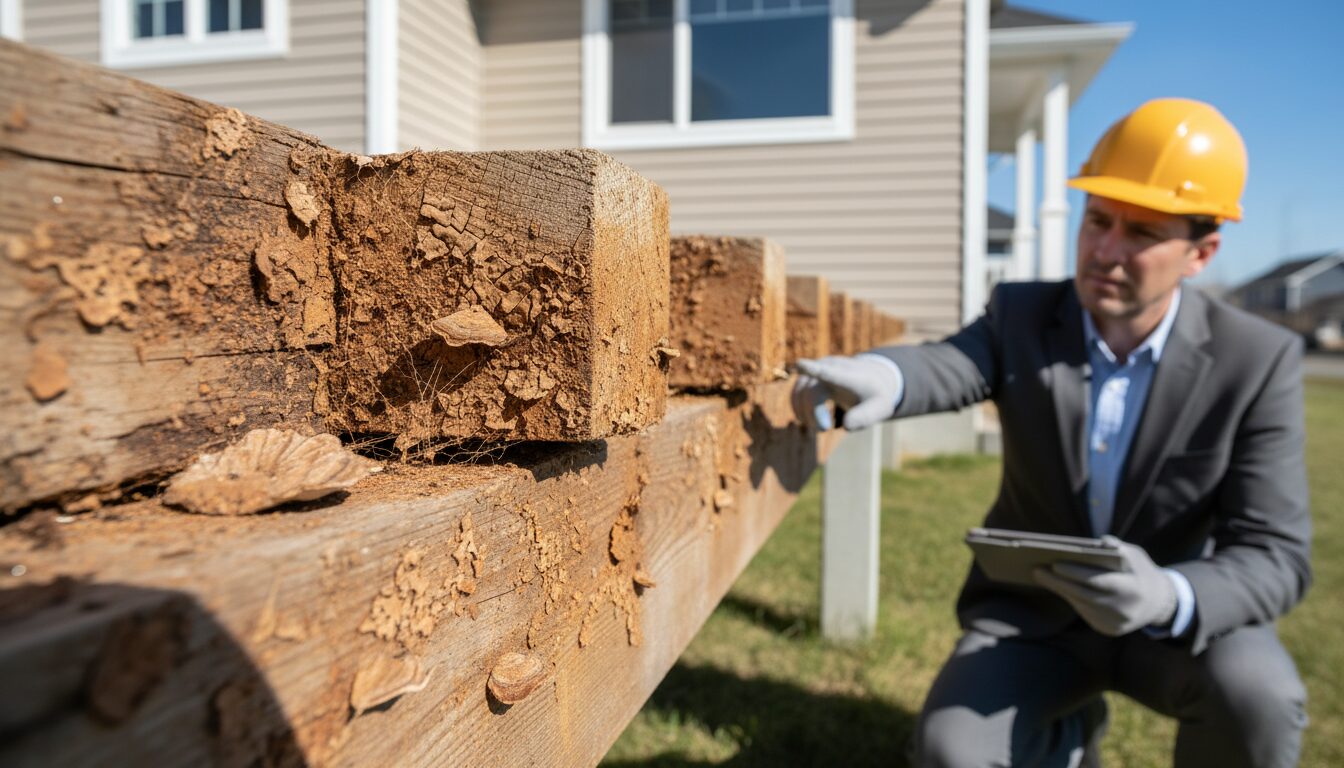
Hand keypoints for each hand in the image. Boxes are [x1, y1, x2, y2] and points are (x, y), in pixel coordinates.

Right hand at [792, 355, 902, 430]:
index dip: (813, 370)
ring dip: (804, 413)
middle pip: (811, 392)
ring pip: (800, 392)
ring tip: (819, 427)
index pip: (829, 373)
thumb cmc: (874, 396)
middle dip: (814, 414)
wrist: (871, 379)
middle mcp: (829, 367)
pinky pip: (796, 392)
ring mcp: (817, 369)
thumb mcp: (879, 408)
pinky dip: (799, 408)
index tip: (799, 364)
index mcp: (848, 375)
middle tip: (824, 429)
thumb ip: (865, 417)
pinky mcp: (810, 375)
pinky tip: (807, 419)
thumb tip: (846, 426)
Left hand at [1033, 536, 1176, 636]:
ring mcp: (1116, 624)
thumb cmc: (1141, 572)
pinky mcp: (1109, 630)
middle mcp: (1124, 611)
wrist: (1159, 604)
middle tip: (1037, 569)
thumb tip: (1099, 542)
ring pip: (1081, 605)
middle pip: (1084, 595)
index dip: (1075, 573)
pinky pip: (1085, 613)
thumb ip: (1118, 548)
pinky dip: (1071, 598)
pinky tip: (1057, 586)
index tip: (1054, 563)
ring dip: (1061, 590)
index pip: (1098, 581)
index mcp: (1132, 589)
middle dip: (1059, 582)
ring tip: (1041, 575)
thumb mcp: (1135, 556)